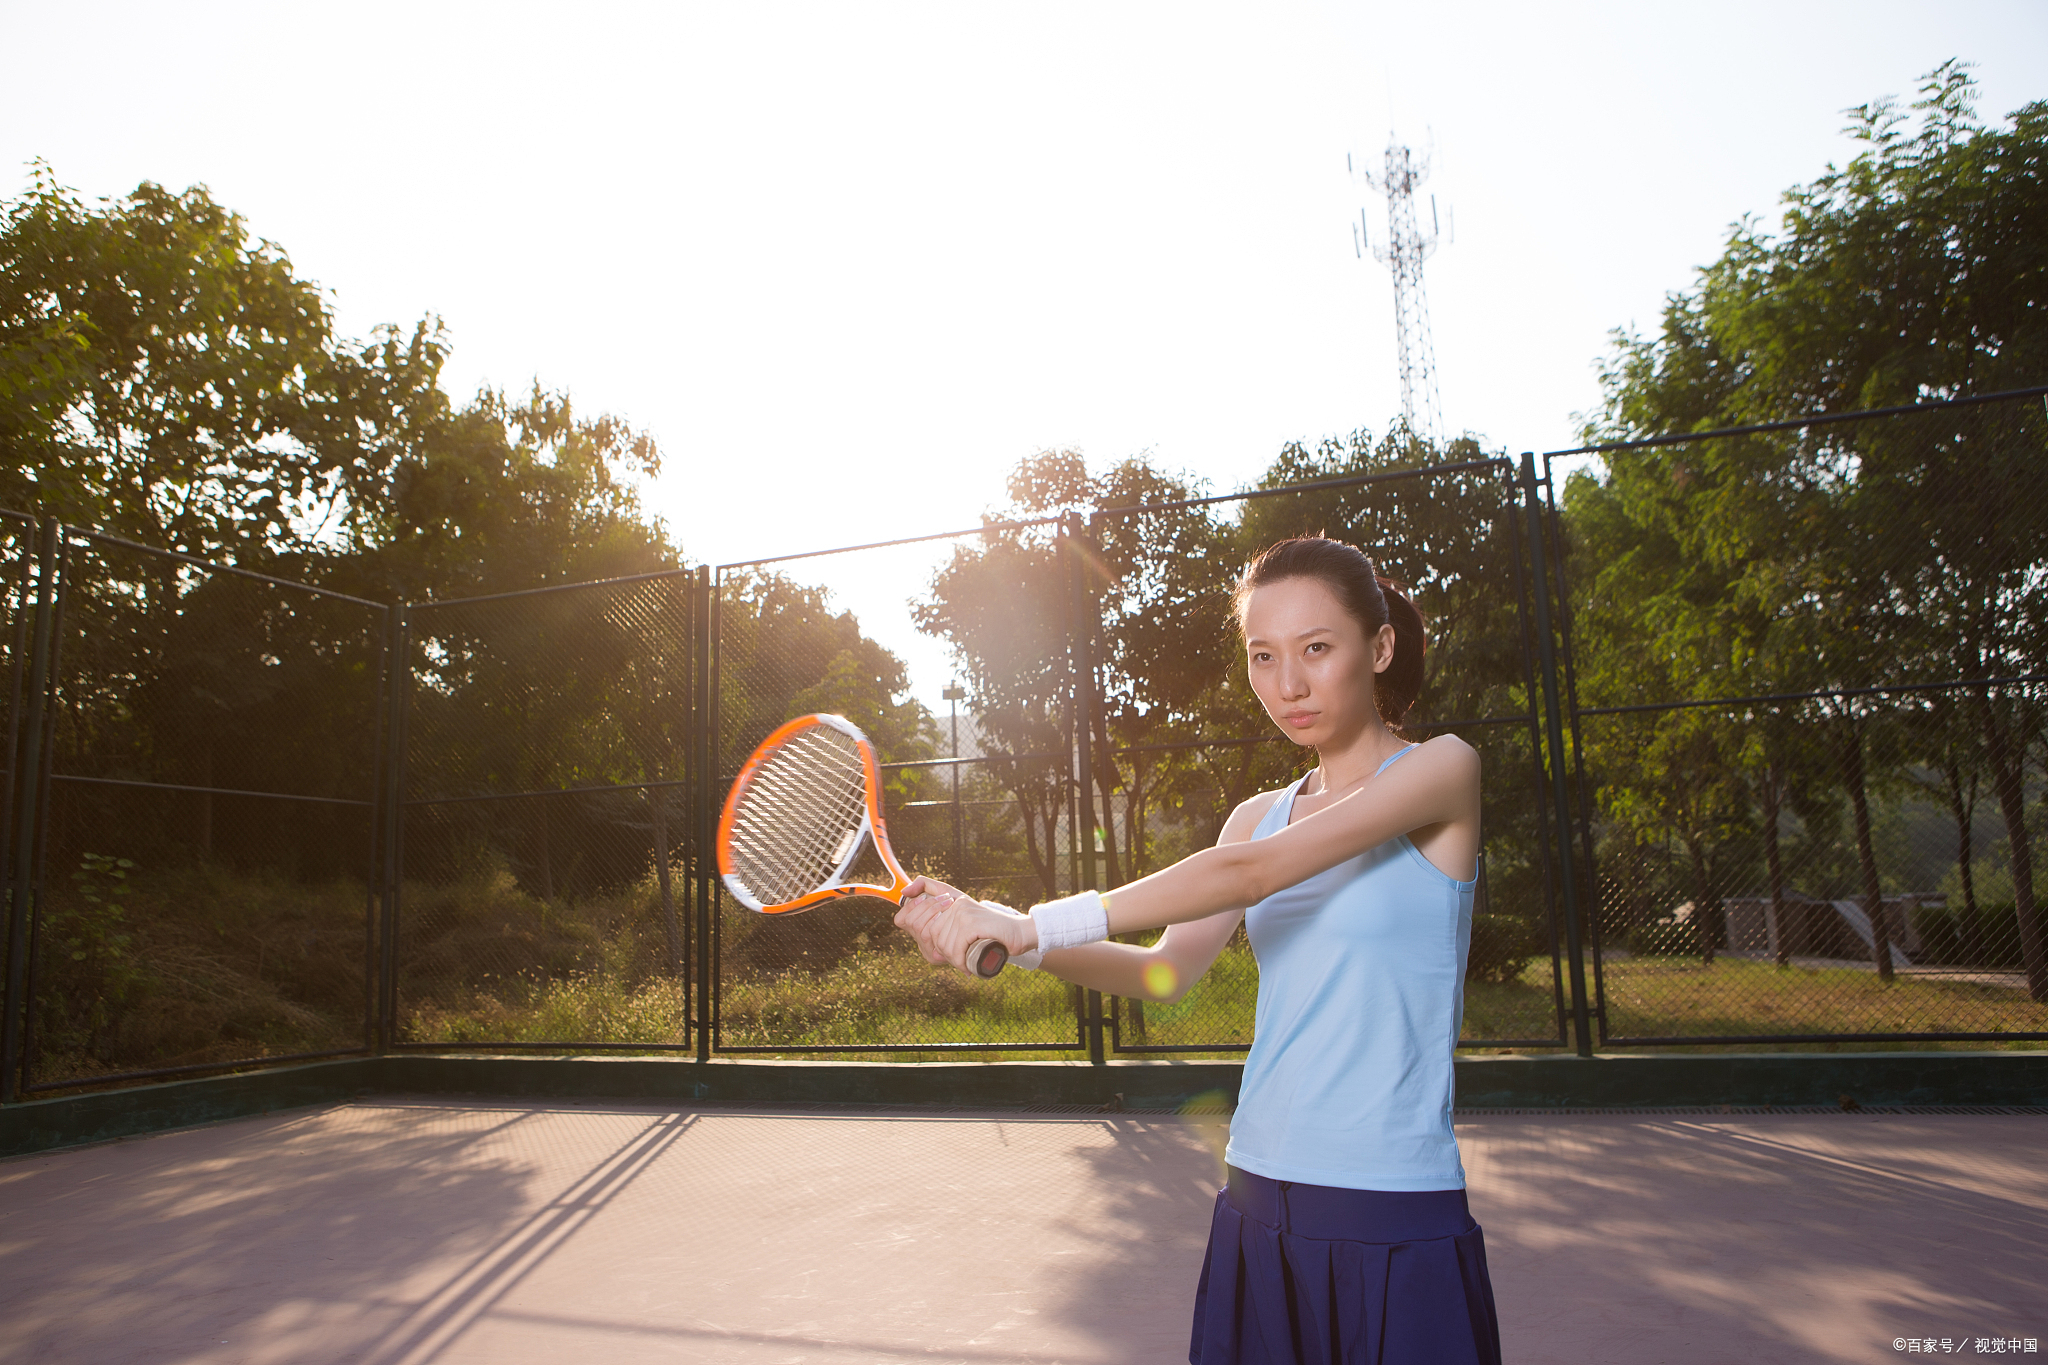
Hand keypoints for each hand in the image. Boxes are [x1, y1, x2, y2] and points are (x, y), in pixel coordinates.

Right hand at [895, 876, 965, 965]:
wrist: (980, 922)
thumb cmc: (959, 906)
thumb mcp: (942, 891)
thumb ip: (922, 885)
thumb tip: (904, 891)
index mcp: (916, 926)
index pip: (901, 919)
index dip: (911, 906)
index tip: (925, 895)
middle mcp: (918, 939)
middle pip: (911, 923)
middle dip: (928, 907)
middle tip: (946, 898)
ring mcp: (926, 950)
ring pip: (920, 930)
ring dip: (935, 912)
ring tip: (950, 904)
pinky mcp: (934, 957)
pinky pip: (930, 939)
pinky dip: (940, 924)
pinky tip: (952, 918)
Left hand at [895, 876, 1031, 974]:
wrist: (1023, 933)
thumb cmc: (998, 936)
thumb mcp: (973, 930)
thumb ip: (956, 932)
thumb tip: (935, 949)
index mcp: (956, 904)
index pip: (932, 928)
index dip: (940, 948)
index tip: (955, 958)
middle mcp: (958, 905)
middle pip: (936, 936)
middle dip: (946, 955)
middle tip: (961, 965)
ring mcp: (964, 913)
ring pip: (945, 944)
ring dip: (954, 961)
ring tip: (966, 966)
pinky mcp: (971, 923)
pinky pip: (956, 947)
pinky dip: (960, 961)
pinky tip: (968, 967)